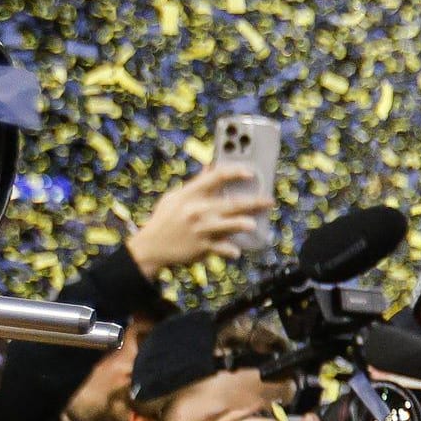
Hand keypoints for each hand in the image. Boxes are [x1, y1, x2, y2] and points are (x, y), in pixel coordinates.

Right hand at [124, 165, 272, 276]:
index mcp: (191, 194)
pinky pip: (221, 248)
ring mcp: (201, 229)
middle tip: (269, 201)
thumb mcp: (175, 198)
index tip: (249, 172)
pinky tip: (236, 251)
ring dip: (241, 224)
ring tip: (252, 224)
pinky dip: (229, 250)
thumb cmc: (166, 219)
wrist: (152, 246)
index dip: (235, 172)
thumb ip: (196, 185)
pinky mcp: (202, 247)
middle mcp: (197, 210)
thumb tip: (210, 168)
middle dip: (253, 202)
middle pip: (231, 203)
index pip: (216, 177)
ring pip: (228, 225)